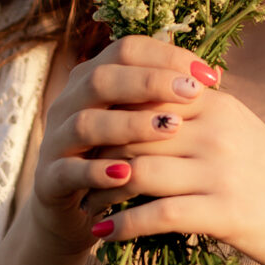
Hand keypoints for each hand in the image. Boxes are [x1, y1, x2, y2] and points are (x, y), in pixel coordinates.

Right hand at [25, 35, 221, 258]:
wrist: (82, 214)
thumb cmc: (123, 160)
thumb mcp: (144, 125)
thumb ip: (168, 99)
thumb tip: (214, 74)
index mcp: (92, 81)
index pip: (126, 50)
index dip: (167, 57)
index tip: (208, 76)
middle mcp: (69, 104)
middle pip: (101, 79)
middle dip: (149, 83)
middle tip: (193, 94)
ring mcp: (56, 141)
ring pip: (85, 123)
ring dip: (129, 124)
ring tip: (170, 129)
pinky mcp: (49, 179)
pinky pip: (68, 171)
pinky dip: (96, 172)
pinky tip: (127, 175)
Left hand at [72, 37, 264, 264]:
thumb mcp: (242, 133)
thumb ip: (200, 115)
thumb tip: (151, 104)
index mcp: (219, 106)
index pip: (148, 96)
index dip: (110, 114)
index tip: (84, 133)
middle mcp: (217, 132)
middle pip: (134, 133)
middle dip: (97, 154)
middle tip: (74, 172)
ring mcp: (220, 172)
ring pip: (138, 173)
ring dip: (101, 192)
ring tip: (84, 205)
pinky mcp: (224, 212)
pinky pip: (158, 215)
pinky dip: (124, 226)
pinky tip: (105, 236)